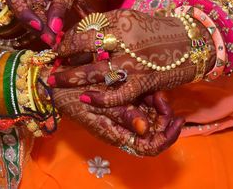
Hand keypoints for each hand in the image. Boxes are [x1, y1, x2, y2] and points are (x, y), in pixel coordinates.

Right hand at [3, 0, 100, 46]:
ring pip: (34, 17)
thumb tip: (53, 28)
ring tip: (56, 41)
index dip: (24, 14)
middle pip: (23, 10)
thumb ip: (62, 3)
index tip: (39, 26)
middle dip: (36, 26)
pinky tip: (58, 36)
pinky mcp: (47, 2)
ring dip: (44, 30)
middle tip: (51, 40)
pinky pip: (45, 18)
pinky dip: (51, 27)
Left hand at [50, 9, 214, 106]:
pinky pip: (117, 93)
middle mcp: (125, 39)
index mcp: (121, 20)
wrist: (193, 42)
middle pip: (85, 47)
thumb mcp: (133, 20)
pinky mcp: (145, 81)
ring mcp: (134, 61)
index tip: (56, 47)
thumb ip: (109, 27)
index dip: (67, 39)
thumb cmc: (159, 31)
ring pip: (96, 71)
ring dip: (72, 78)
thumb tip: (81, 37)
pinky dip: (100, 98)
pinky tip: (85, 98)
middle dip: (63, 57)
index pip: (86, 28)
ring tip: (55, 81)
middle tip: (49, 65)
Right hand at [54, 88, 183, 155]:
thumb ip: (122, 115)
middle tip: (162, 97)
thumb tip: (145, 129)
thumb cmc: (73, 96)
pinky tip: (147, 87)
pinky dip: (147, 97)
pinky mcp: (119, 105)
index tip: (177, 119)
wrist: (55, 85)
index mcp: (117, 134)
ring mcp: (121, 117)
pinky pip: (139, 105)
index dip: (167, 137)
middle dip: (163, 116)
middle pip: (153, 132)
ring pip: (149, 118)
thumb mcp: (97, 105)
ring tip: (156, 90)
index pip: (150, 147)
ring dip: (156, 106)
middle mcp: (121, 129)